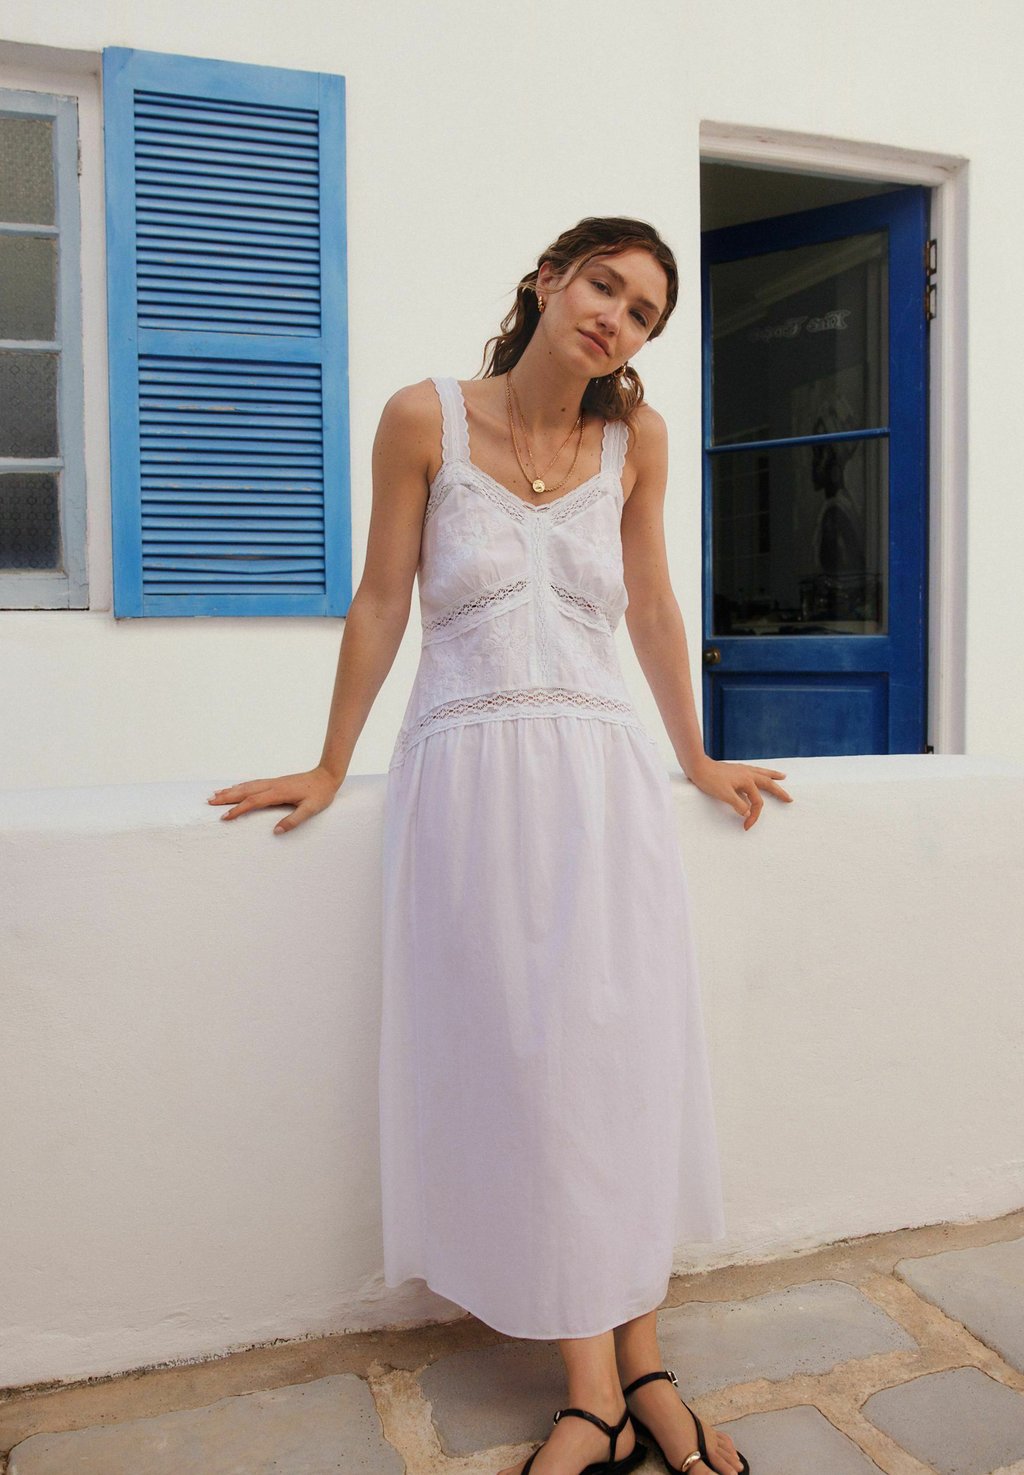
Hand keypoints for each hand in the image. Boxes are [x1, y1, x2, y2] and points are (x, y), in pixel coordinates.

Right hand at [206, 766, 342, 834]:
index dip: (238, 809)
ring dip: (231, 790)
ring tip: (215, 794)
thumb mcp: (311, 810)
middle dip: (226, 797)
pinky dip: (241, 785)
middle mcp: (272, 785)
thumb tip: (276, 831)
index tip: (225, 817)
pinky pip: (254, 783)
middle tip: (209, 802)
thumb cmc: (320, 794)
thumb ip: (294, 820)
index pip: (253, 802)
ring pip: (247, 786)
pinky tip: (236, 787)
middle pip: (245, 791)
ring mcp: (273, 782)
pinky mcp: (276, 781)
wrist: (327, 776)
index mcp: (278, 793)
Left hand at [686, 756, 792, 829]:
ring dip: (773, 777)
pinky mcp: (735, 769)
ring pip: (762, 774)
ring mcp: (741, 770)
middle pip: (768, 784)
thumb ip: (738, 804)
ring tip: (783, 777)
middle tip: (790, 799)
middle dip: (779, 792)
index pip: (756, 802)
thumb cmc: (710, 780)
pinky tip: (759, 774)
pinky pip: (753, 771)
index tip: (746, 826)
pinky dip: (760, 773)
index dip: (753, 816)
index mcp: (747, 780)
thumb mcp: (724, 795)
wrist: (697, 766)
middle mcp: (747, 773)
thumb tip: (747, 813)